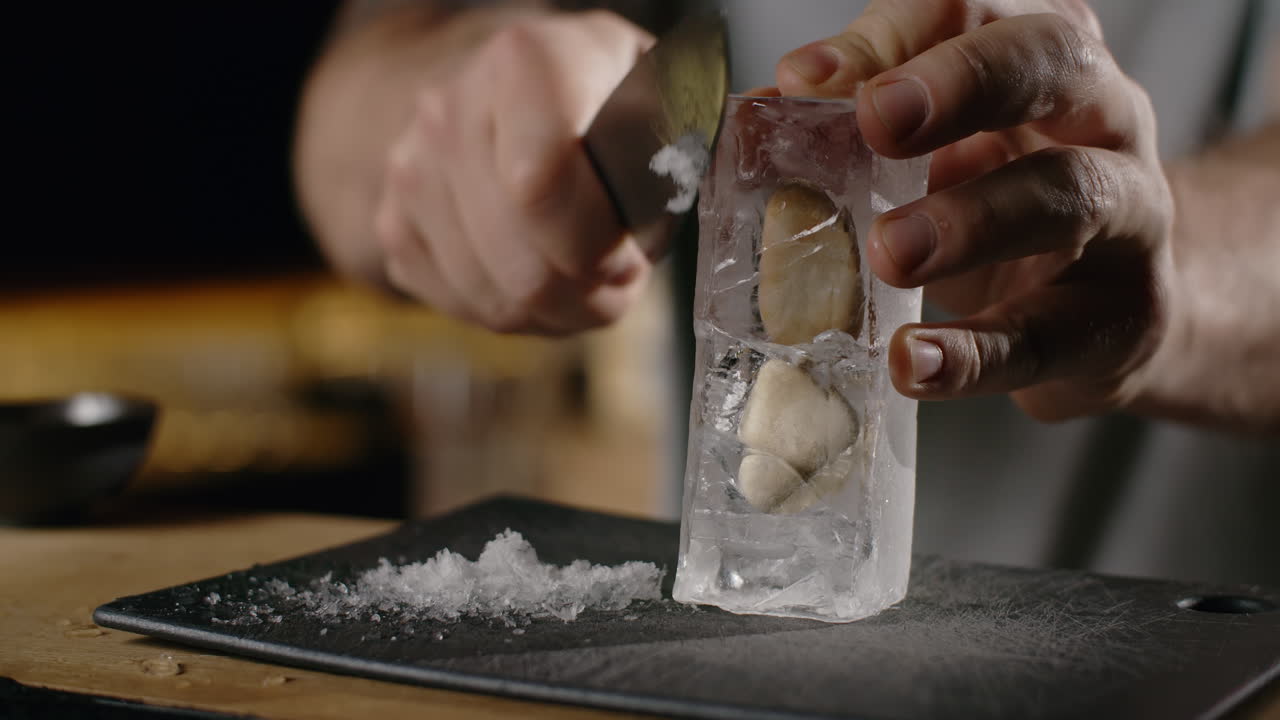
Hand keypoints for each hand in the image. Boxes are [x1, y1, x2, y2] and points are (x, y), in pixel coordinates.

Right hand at [376, 11, 653, 333]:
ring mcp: (412, 171)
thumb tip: (667, 194)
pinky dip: (518, 312)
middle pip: (526, 264)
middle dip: (590, 292)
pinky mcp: (393, 226)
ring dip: (561, 309)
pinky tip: (542, 271)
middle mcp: (451, 110)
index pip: (542, 182)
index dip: (598, 243)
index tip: (632, 250)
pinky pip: (466, 308)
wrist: (502, 94)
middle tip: (620, 272)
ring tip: (587, 273)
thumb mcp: (661, 95)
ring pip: (498, 300)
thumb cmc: (602, 101)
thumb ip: (676, 145)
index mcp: (527, 62)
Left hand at [777, 0, 1174, 420]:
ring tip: (891, 252)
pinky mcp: (1123, 319)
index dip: (890, 38)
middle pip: (1050, 61)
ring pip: (1070, 194)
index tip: (807, 81)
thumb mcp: (940, 151)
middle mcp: (1101, 114)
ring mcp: (1130, 214)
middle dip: (961, 84)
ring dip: (973, 219)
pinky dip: (975, 354)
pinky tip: (912, 362)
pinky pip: (1049, 335)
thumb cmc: (1004, 206)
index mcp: (1040, 55)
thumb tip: (763, 112)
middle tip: (877, 120)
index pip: (970, 9)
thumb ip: (859, 126)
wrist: (1111, 314)